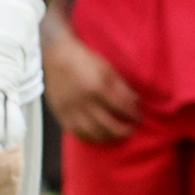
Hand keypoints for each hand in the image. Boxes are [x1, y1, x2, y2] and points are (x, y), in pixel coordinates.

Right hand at [43, 29, 136, 145]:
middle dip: (123, 131)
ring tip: (117, 136)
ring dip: (108, 137)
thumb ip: (121, 86)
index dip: (133, 114)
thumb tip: (135, 101)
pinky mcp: (61, 114)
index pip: (122, 107)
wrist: (56, 56)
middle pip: (109, 125)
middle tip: (131, 130)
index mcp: (98, 87)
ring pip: (93, 133)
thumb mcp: (107, 68)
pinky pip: (77, 133)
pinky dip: (90, 138)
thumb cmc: (83, 60)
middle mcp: (85, 101)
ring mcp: (72, 110)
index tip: (138, 117)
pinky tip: (98, 137)